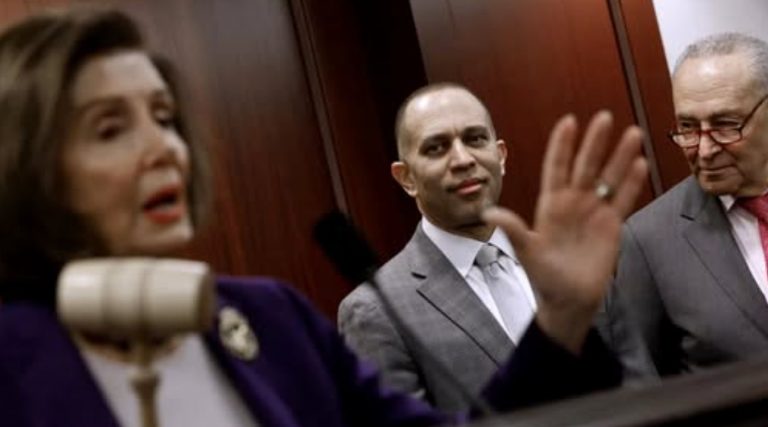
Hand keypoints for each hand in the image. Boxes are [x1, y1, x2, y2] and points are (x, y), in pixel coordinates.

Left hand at [483, 111, 646, 353]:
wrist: (569, 303)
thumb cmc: (544, 279)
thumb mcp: (527, 253)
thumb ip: (514, 230)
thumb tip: (488, 212)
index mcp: (550, 205)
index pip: (556, 168)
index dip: (562, 146)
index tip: (569, 121)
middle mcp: (573, 203)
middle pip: (585, 166)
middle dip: (595, 143)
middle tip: (605, 117)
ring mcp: (594, 213)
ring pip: (609, 178)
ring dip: (620, 157)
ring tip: (632, 133)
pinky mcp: (612, 226)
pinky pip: (624, 200)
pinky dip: (632, 184)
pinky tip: (640, 164)